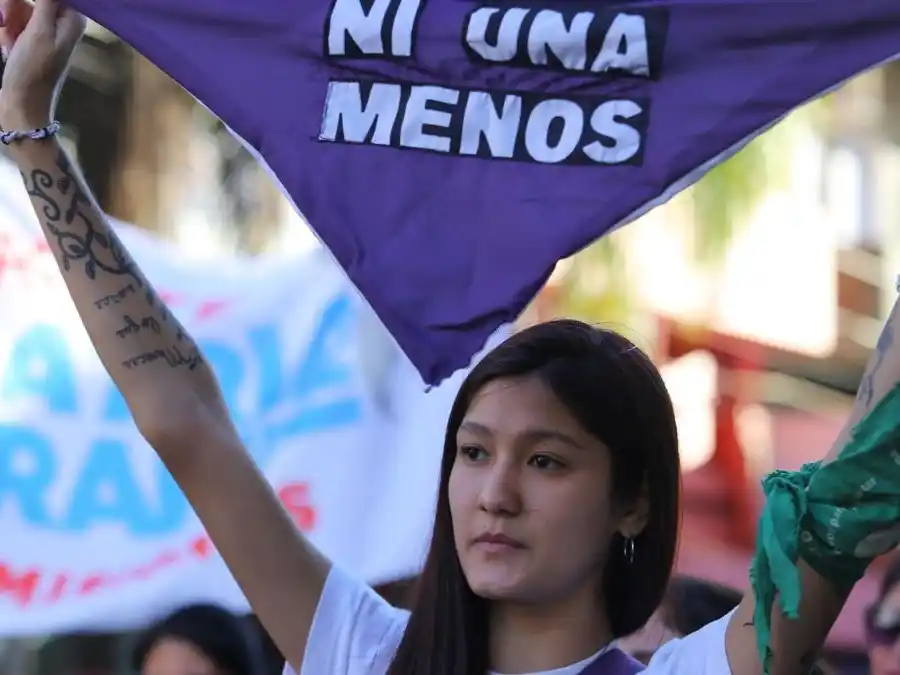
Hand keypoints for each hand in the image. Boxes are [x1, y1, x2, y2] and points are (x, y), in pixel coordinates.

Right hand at [0, 0, 84, 129]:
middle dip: (11, 5)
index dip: (26, 0)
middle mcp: (61, 21)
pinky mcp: (28, 39)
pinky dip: (6, 32)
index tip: (15, 8)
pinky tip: (6, 47)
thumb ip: (48, 1)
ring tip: (7, 40)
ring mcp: (43, 30)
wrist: (21, 105)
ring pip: (17, 6)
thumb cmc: (33, 70)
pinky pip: (12, 21)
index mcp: (71, 17)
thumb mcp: (39, 30)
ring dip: (6, 19)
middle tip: (4, 21)